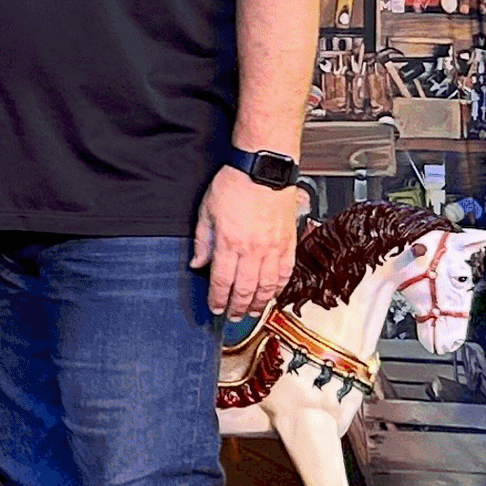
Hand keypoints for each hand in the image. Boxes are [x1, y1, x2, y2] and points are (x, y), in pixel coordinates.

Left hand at [194, 164, 301, 320]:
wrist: (264, 169)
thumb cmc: (235, 184)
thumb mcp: (206, 210)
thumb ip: (202, 241)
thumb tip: (196, 264)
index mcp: (229, 243)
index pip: (222, 281)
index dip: (218, 299)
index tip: (215, 307)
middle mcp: (252, 250)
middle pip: (245, 289)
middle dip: (237, 307)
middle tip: (232, 317)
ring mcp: (273, 248)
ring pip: (267, 286)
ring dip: (258, 303)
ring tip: (251, 312)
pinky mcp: (288, 242)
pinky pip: (285, 273)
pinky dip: (279, 287)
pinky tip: (273, 294)